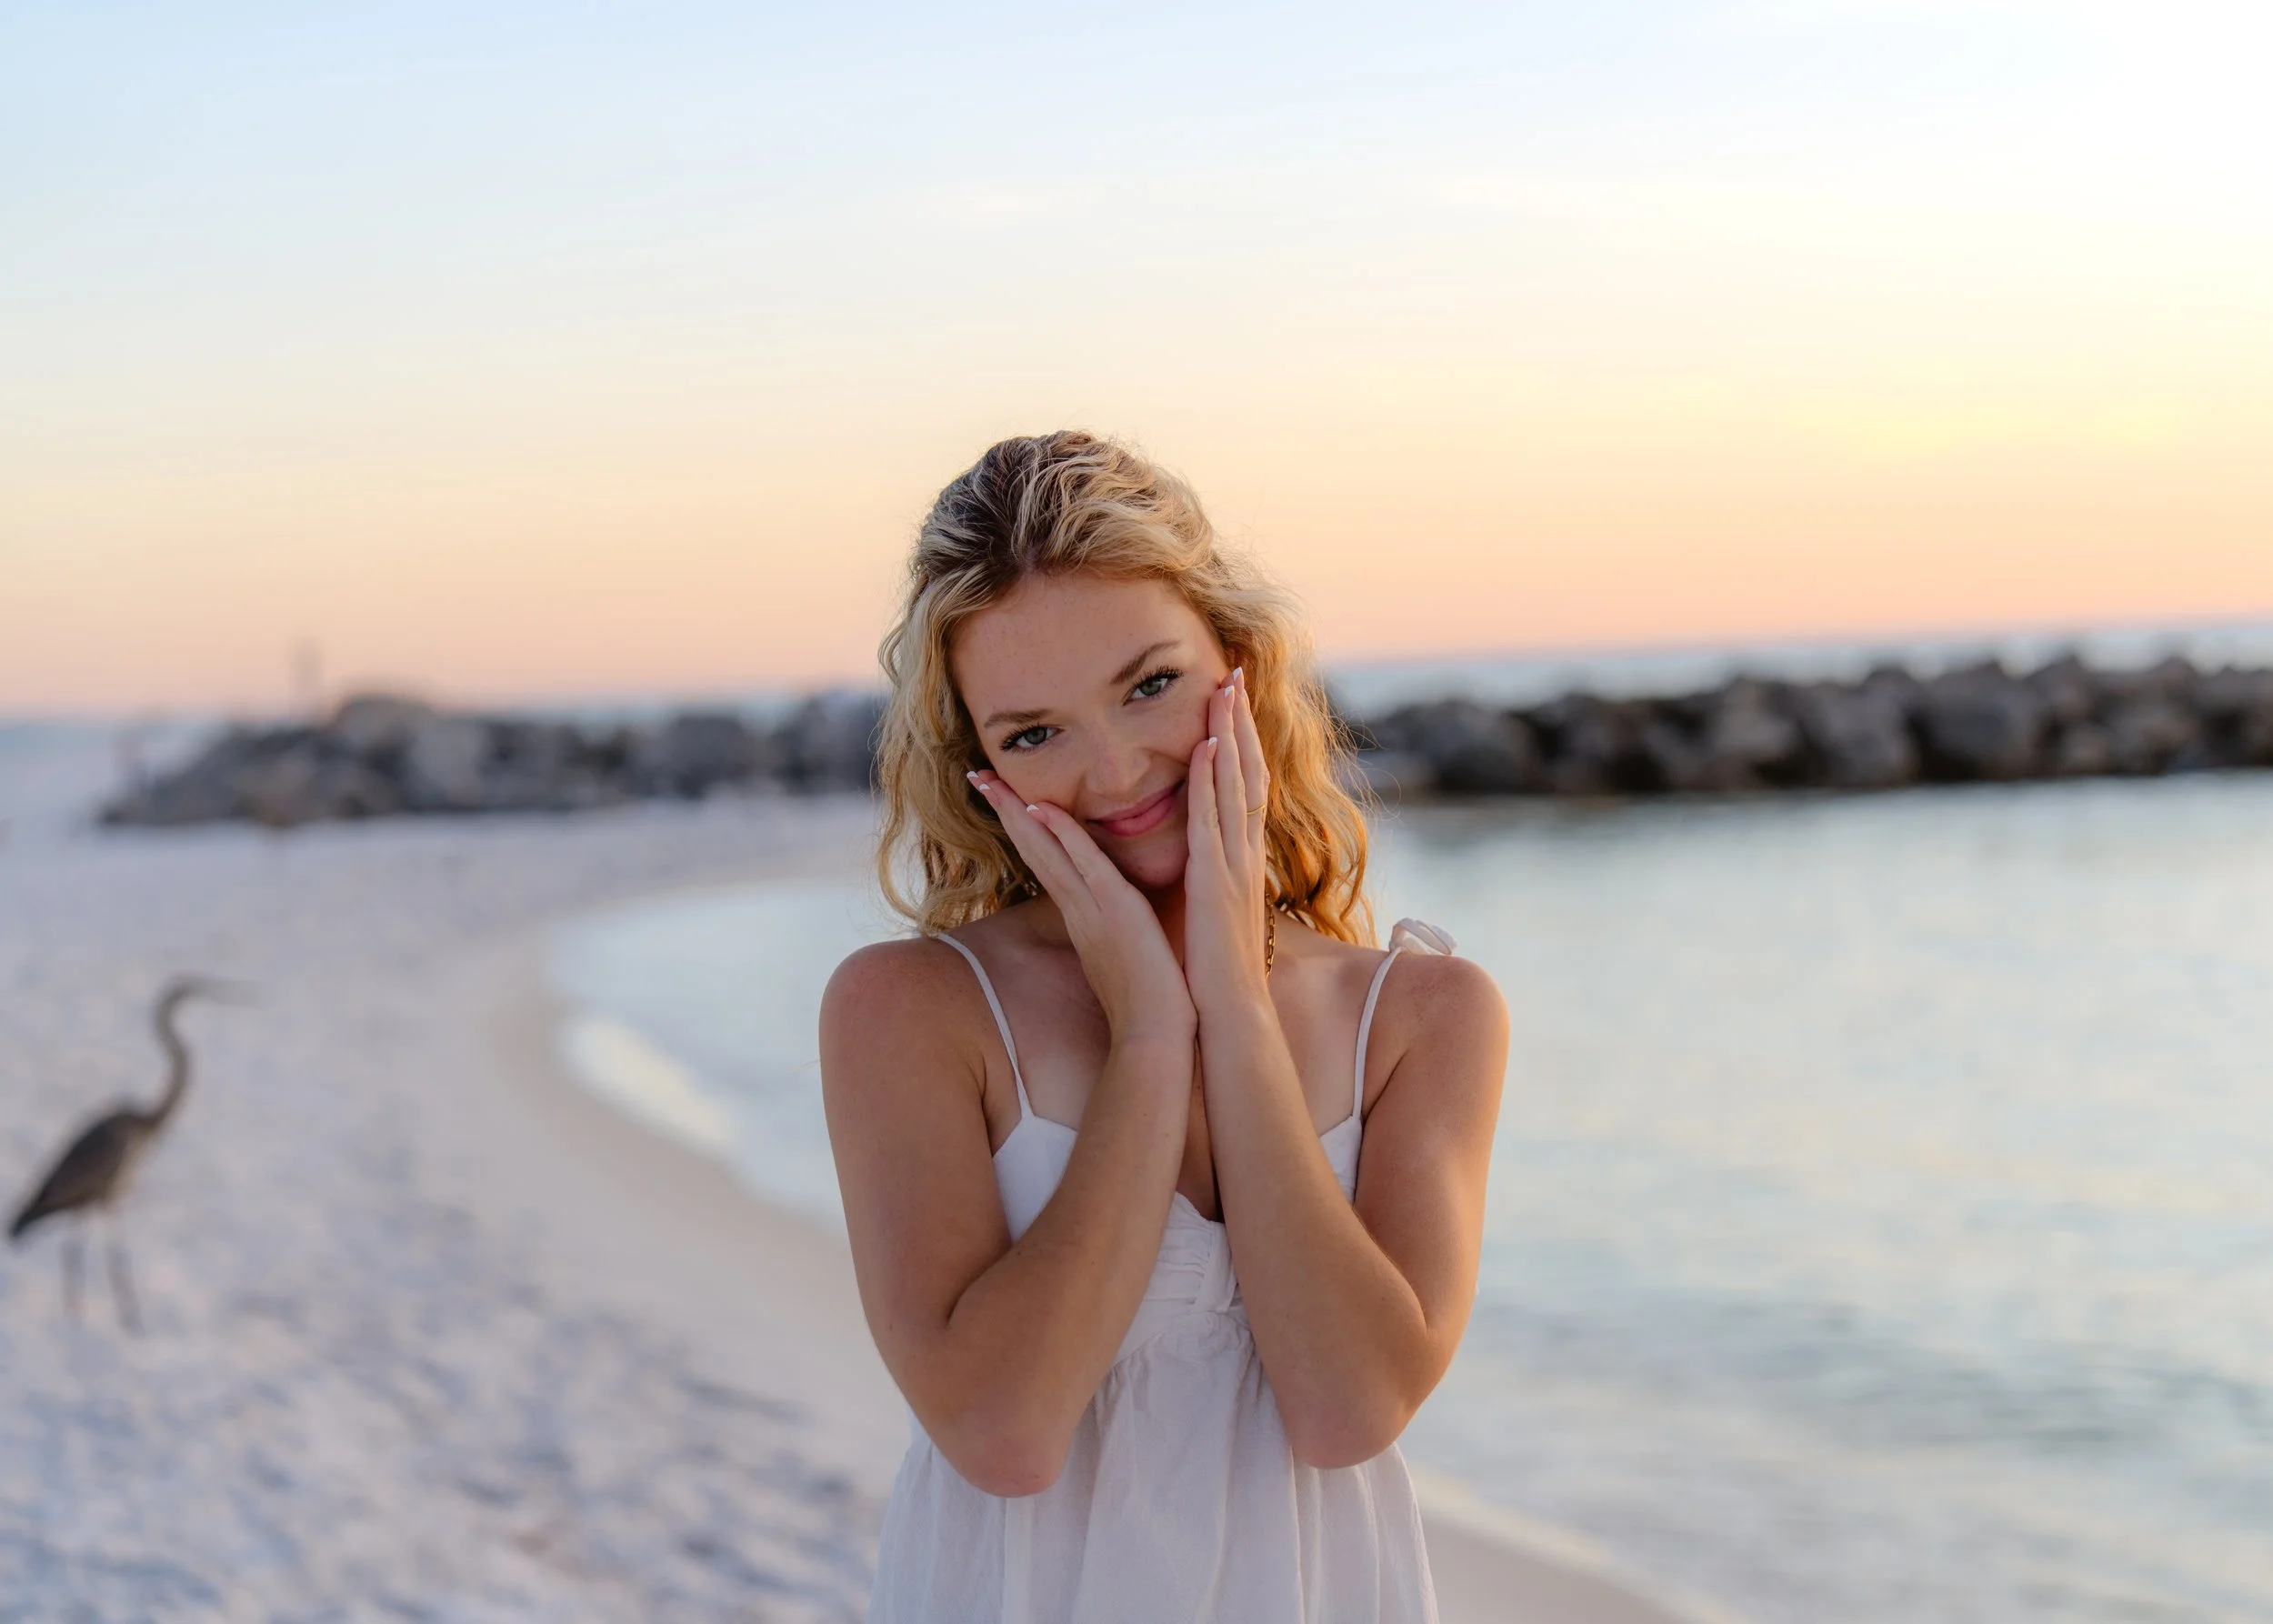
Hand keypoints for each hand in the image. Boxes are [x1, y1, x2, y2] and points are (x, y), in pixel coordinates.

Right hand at [967, 771, 1196, 1046]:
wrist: (1157, 1036)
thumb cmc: (1150, 1001)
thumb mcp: (1129, 952)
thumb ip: (1119, 927)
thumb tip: (1122, 913)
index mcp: (1083, 915)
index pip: (1047, 860)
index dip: (1024, 827)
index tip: (1005, 797)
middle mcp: (1077, 908)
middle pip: (1032, 848)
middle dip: (1004, 810)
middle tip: (976, 773)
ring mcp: (1091, 908)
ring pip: (1046, 850)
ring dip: (1017, 812)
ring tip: (989, 779)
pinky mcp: (1114, 910)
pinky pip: (1082, 864)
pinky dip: (1060, 836)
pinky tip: (1039, 810)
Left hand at [1181, 666, 1273, 1012]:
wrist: (1229, 1015)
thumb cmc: (1216, 972)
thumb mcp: (1216, 910)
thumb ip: (1214, 879)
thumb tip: (1207, 861)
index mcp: (1240, 860)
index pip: (1244, 787)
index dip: (1241, 743)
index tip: (1232, 703)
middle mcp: (1243, 854)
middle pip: (1247, 772)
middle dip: (1241, 722)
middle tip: (1233, 672)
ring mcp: (1233, 865)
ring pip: (1235, 786)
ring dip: (1230, 735)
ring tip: (1224, 689)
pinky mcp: (1214, 882)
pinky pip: (1214, 823)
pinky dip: (1213, 783)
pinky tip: (1209, 747)